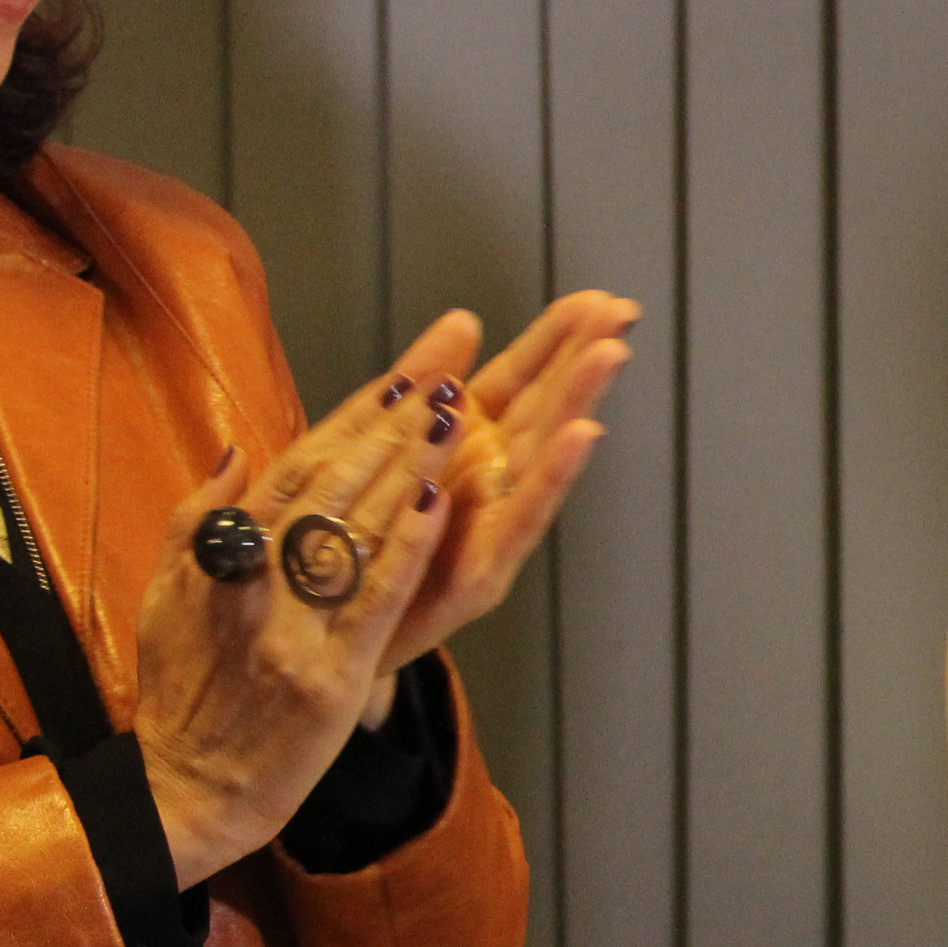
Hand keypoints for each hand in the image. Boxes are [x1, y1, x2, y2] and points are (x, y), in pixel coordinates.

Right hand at [135, 321, 474, 886]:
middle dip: (391, 426)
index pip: (297, 466)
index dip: (352, 416)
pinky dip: (408, 549)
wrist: (187, 792)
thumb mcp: (167, 599)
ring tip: (456, 413)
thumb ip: (198, 522)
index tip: (402, 372)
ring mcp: (293, 627)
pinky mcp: (329, 676)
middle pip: (332, 487)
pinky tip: (441, 502)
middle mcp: (255, 580)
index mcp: (223, 554)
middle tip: (445, 373)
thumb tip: (234, 453)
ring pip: (358, 531)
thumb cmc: (184, 693)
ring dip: (410, 467)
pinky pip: (374, 600)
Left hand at [379, 289, 637, 673]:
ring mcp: (490, 528)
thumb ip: (416, 391)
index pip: (517, 381)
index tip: (596, 298)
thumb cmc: (352, 557)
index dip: (555, 339)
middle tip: (622, 312)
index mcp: (462, 451)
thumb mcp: (372, 453)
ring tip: (611, 353)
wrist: (325, 648)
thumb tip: (466, 320)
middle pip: (543, 408)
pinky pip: (520, 519)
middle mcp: (488, 485)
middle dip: (582, 357)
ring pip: (543, 455)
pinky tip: (584, 434)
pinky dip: (554, 476)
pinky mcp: (480, 575)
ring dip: (579, 401)